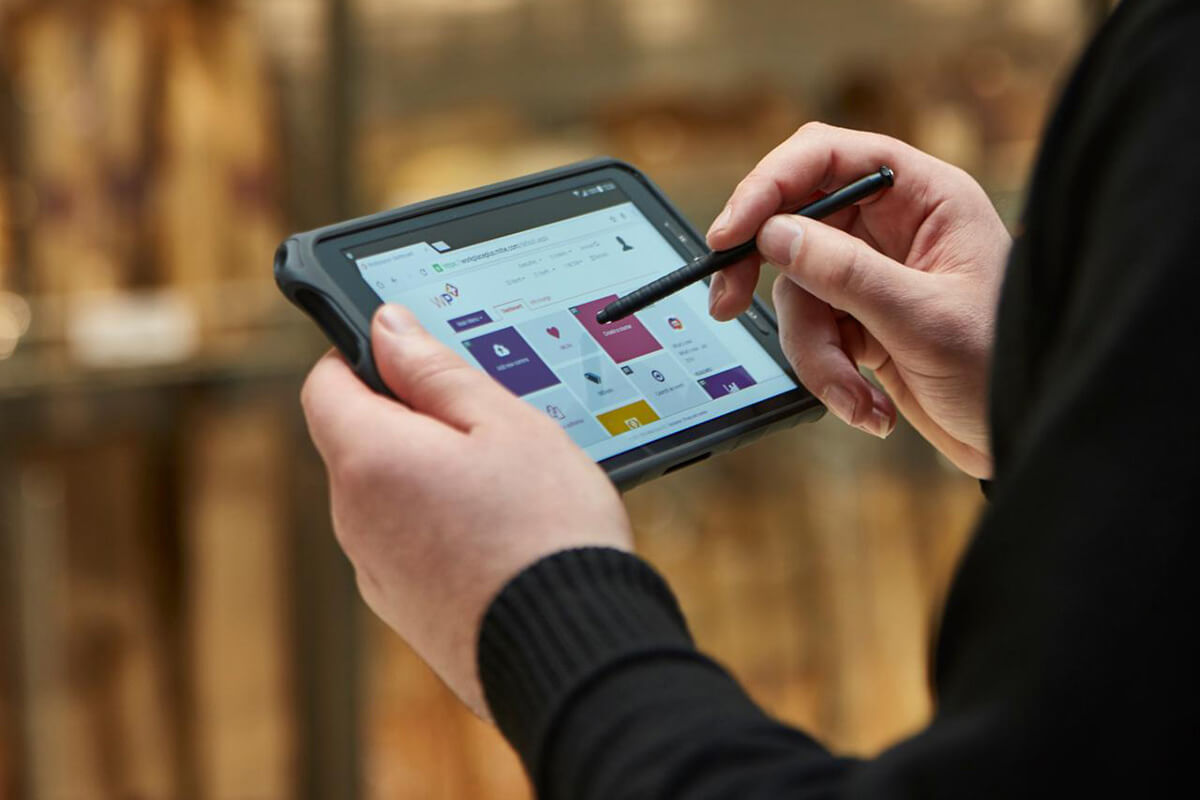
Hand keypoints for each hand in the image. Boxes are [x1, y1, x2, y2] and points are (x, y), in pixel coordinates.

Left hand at [301, 305, 632, 716]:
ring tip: (507, 483)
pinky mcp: (405, 611)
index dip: (365, 356)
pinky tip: (501, 531)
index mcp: (368, 461)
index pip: (325, 383)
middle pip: (359, 440)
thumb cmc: (547, 531)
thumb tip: (387, 328)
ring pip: (388, 493)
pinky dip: (441, 524)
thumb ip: (436, 371)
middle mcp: (355, 521)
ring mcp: (377, 573)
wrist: (572, 650)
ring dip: (431, 473)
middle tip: (487, 421)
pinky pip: (408, 543)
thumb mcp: (504, 423)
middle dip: (412, 418)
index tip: (416, 355)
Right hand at [707, 122, 1010, 477]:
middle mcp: (891, 227)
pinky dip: (830, 377)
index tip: (730, 232)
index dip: (769, 184)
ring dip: (816, 354)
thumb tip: (774, 234)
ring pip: (797, 294)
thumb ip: (846, 273)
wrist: (1021, 434)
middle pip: (794, 222)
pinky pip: (812, 337)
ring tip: (857, 397)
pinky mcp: (859, 323)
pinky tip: (871, 409)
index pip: (827, 159)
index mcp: (922, 198)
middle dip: (764, 271)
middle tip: (727, 303)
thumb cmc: (1005, 365)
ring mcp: (871, 276)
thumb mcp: (923, 318)